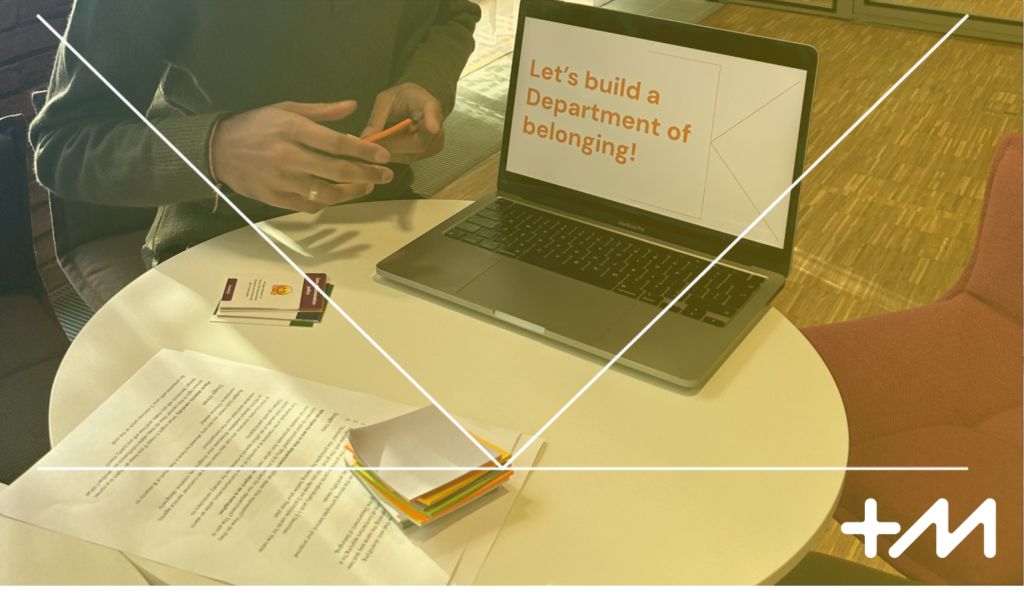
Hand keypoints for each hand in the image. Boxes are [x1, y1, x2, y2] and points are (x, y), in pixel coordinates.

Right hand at [210, 101, 393, 213]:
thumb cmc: (256, 125)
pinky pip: (310, 206)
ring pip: (328, 193)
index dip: (365, 151)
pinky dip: (329, 203)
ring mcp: (283, 180)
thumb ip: (322, 111)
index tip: (384, 156)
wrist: (218, 149)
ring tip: (367, 186)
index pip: (338, 143)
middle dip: (368, 174)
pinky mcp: (276, 198)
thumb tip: (352, 105)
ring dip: (353, 192)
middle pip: (338, 171)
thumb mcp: (286, 108)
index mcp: (294, 130)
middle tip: (386, 175)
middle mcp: (290, 156)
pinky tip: (339, 195)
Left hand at [360, 83, 444, 164]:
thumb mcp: (385, 100)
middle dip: (392, 146)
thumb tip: (365, 139)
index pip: (433, 110)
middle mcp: (437, 123)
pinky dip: (396, 156)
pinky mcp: (431, 150)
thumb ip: (377, 118)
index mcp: (428, 102)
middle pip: (419, 142)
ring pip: (414, 154)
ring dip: (391, 153)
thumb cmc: (400, 98)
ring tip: (375, 147)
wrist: (414, 103)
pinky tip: (386, 149)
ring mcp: (436, 140)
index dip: (433, 119)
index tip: (433, 128)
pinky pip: (412, 158)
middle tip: (371, 146)